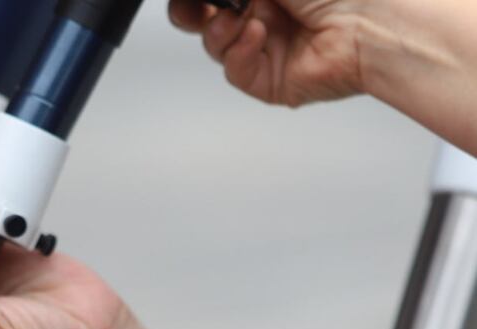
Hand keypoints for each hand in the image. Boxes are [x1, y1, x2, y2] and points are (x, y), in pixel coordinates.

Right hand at [169, 0, 364, 105]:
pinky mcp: (271, 81)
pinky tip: (256, 35)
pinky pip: (235, 71)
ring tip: (244, 17)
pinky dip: (239, 51)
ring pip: (216, 45)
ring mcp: (267, 49)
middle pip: (205, 19)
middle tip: (193, 8)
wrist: (376, 22)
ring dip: (221, 30)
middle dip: (190, 13)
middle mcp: (267, 15)